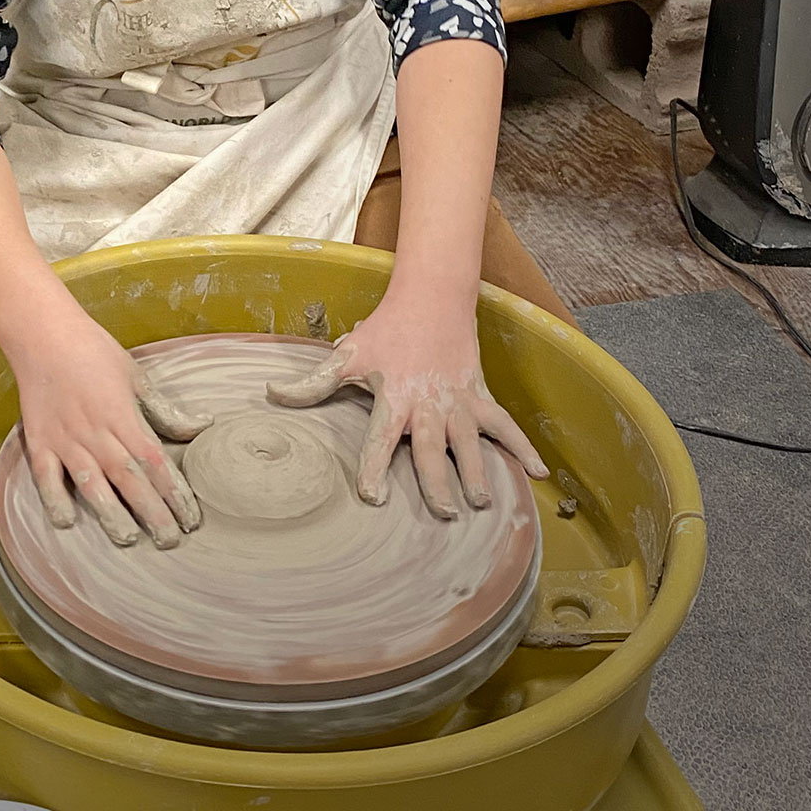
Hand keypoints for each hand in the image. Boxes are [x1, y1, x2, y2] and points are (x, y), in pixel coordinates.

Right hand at [3, 304, 210, 548]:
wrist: (44, 335)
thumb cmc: (93, 351)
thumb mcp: (135, 376)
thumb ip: (164, 409)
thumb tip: (201, 426)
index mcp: (123, 416)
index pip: (155, 462)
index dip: (175, 493)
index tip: (191, 517)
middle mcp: (96, 433)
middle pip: (130, 480)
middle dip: (153, 513)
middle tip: (171, 540)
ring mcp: (66, 440)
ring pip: (92, 485)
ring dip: (111, 515)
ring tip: (128, 540)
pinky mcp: (39, 442)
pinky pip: (47, 478)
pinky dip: (56, 500)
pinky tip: (68, 521)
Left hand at [267, 287, 546, 517]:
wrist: (431, 298)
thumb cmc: (386, 331)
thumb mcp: (347, 355)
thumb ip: (313, 383)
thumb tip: (272, 395)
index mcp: (394, 398)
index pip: (380, 440)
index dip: (374, 468)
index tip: (373, 496)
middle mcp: (428, 405)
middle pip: (432, 450)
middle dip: (437, 482)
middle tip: (443, 512)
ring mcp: (458, 402)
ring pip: (469, 444)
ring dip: (475, 473)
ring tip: (480, 503)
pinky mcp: (480, 397)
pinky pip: (505, 425)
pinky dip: (523, 447)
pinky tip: (538, 472)